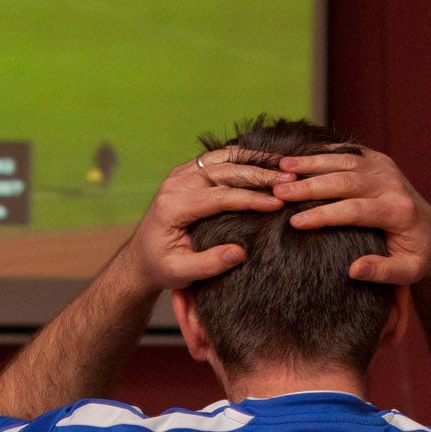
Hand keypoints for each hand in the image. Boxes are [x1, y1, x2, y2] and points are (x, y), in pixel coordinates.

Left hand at [131, 148, 285, 291]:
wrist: (141, 257)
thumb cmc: (161, 267)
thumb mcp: (181, 273)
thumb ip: (208, 264)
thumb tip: (239, 253)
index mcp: (173, 206)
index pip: (219, 196)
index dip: (251, 198)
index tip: (277, 204)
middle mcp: (175, 184)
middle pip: (224, 171)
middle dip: (259, 175)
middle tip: (289, 180)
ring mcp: (180, 175)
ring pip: (222, 158)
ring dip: (253, 161)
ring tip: (283, 167)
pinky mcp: (187, 172)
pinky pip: (218, 158)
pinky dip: (242, 158)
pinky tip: (265, 162)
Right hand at [274, 147, 430, 283]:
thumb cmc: (415, 256)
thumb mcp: (407, 272)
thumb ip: (383, 271)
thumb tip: (354, 270)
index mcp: (399, 212)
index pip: (356, 210)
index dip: (324, 215)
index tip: (295, 222)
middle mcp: (392, 185)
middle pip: (346, 180)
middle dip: (310, 186)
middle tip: (279, 192)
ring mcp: (385, 169)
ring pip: (345, 160)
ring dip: (311, 162)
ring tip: (282, 167)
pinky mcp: (378, 161)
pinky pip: (348, 152)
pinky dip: (323, 153)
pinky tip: (299, 157)